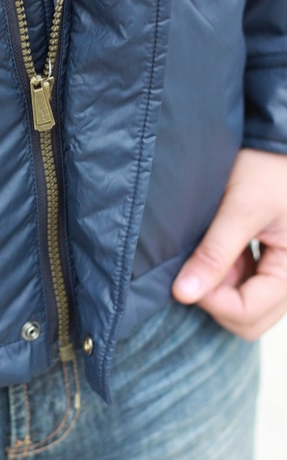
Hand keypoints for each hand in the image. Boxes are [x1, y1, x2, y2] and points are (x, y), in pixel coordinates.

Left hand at [172, 148, 286, 339]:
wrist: (273, 139)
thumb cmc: (266, 164)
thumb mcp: (240, 207)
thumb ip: (215, 253)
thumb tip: (183, 294)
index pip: (249, 313)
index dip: (213, 301)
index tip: (186, 276)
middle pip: (250, 319)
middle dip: (217, 299)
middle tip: (197, 265)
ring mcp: (279, 269)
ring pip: (244, 305)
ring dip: (219, 286)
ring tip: (206, 250)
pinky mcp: (267, 259)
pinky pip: (243, 285)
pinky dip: (223, 275)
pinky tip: (211, 249)